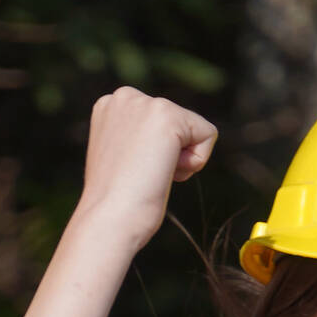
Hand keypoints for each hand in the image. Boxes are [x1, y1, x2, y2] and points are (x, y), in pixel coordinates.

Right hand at [69, 87, 217, 249]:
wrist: (108, 219)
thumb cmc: (114, 204)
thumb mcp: (122, 160)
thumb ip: (137, 141)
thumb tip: (159, 145)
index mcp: (110, 107)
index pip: (159, 125)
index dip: (153, 156)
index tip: (130, 172)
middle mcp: (125, 97)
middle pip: (178, 124)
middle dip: (168, 155)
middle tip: (141, 176)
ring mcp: (145, 103)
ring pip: (194, 129)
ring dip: (180, 160)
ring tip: (150, 174)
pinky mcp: (168, 115)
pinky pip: (208, 134)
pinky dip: (196, 162)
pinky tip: (167, 171)